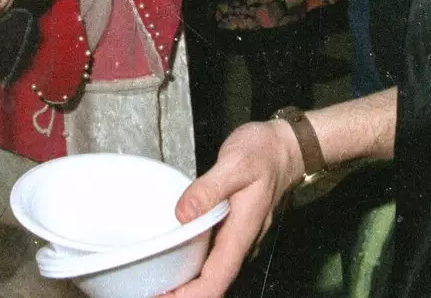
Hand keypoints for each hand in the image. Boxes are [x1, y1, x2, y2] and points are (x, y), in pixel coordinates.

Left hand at [161, 120, 302, 297]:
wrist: (284, 148)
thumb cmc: (263, 154)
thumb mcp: (236, 163)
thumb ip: (209, 188)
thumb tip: (183, 214)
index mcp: (241, 233)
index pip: (216, 281)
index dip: (188, 296)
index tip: (161, 297)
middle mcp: (239, 243)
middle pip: (211, 285)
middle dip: (180, 295)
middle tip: (146, 289)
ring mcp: (236, 239)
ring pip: (210, 274)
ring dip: (183, 284)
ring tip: (152, 280)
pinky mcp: (230, 231)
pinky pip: (210, 257)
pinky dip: (189, 265)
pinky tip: (170, 257)